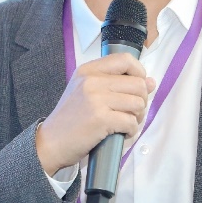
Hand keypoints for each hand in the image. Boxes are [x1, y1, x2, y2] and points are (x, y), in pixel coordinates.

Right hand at [36, 53, 156, 174]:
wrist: (50, 143)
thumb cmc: (70, 119)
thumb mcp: (86, 92)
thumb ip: (116, 84)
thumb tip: (151, 82)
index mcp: (88, 70)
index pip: (125, 59)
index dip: (140, 72)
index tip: (139, 87)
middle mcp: (92, 80)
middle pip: (138, 84)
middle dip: (142, 101)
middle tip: (133, 112)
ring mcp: (96, 99)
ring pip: (138, 103)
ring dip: (138, 117)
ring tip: (126, 123)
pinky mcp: (101, 118)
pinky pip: (131, 121)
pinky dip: (131, 130)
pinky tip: (121, 133)